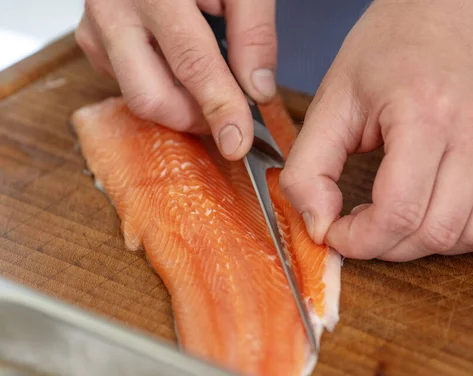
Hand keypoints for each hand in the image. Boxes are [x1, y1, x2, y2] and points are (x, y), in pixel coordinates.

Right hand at [75, 0, 276, 159]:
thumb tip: (257, 91)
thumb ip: (253, 32)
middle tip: (229, 113)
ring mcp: (96, 30)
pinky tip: (178, 67)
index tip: (238, 141)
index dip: (218, 108)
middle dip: (195, 119)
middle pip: (151, 98)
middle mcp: (114, 11)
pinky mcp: (91, 42)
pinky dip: (161, 89)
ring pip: (137, 99)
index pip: (192, 64)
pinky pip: (127, 85)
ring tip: (208, 81)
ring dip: (180, 105)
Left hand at [280, 0, 472, 261]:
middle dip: (386, 247)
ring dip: (427, 245)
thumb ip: (309, 169)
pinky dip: (466, 234)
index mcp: (424, 116)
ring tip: (399, 217)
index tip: (337, 232)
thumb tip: (319, 227)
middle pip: (434, 233)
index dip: (359, 241)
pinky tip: (436, 208)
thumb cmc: (386, 54)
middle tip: (361, 226)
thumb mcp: (331, 101)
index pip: (397, 213)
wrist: (448, 19)